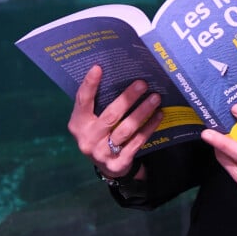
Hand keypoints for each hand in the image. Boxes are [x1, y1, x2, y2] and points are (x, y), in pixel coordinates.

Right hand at [68, 64, 162, 178]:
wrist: (108, 167)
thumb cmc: (101, 134)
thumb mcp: (92, 121)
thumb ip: (99, 104)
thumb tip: (118, 75)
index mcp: (78, 124)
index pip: (82, 101)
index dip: (89, 85)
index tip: (98, 68)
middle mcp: (87, 139)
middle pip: (110, 116)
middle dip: (127, 98)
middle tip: (143, 83)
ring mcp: (102, 153)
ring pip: (126, 129)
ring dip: (142, 112)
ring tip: (155, 98)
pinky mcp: (118, 163)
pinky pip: (137, 141)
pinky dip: (149, 127)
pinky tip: (158, 115)